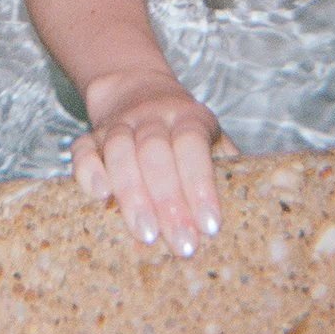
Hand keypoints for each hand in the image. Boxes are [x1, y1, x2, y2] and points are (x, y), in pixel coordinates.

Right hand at [73, 70, 238, 257]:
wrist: (136, 89)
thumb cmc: (185, 133)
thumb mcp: (212, 141)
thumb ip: (227, 170)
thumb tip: (251, 213)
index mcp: (189, 117)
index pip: (193, 145)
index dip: (200, 185)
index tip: (209, 226)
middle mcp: (153, 117)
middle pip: (156, 152)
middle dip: (168, 201)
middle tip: (181, 244)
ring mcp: (120, 124)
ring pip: (120, 150)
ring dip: (132, 193)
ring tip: (146, 234)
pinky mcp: (91, 135)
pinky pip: (83, 149)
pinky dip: (89, 170)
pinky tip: (99, 195)